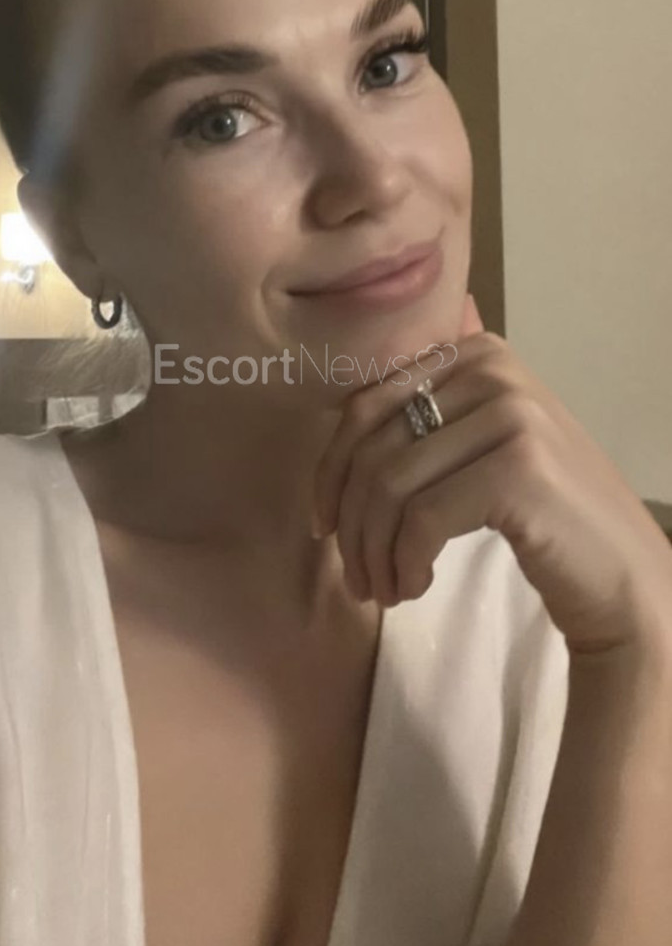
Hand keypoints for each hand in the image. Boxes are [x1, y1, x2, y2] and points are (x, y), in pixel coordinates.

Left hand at [312, 295, 671, 657]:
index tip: (323, 527)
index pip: (366, 406)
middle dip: (349, 522)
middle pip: (372, 447)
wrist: (623, 572)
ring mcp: (510, 415)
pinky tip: (413, 586)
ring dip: (373, 552)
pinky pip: (422, 519)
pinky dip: (405, 562)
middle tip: (355, 577)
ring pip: (389, 486)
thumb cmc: (544, 516)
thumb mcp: (479, 449)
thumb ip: (422, 425)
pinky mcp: (519, 469)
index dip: (330, 472)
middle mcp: (492, 370)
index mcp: (475, 354)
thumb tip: (331, 451)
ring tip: (383, 590)